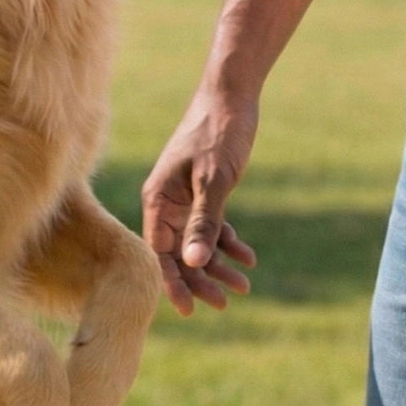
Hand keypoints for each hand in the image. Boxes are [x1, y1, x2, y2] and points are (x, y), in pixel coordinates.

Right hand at [141, 90, 258, 315]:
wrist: (232, 94)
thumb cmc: (219, 133)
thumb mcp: (214, 181)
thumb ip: (204, 222)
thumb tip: (193, 263)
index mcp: (159, 199)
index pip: (161, 252)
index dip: (174, 282)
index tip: (191, 310)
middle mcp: (167, 201)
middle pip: (180, 252)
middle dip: (202, 278)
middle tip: (228, 300)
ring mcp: (185, 196)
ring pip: (198, 241)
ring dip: (218, 262)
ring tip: (245, 284)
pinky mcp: (204, 190)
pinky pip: (211, 225)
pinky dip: (227, 241)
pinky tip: (247, 256)